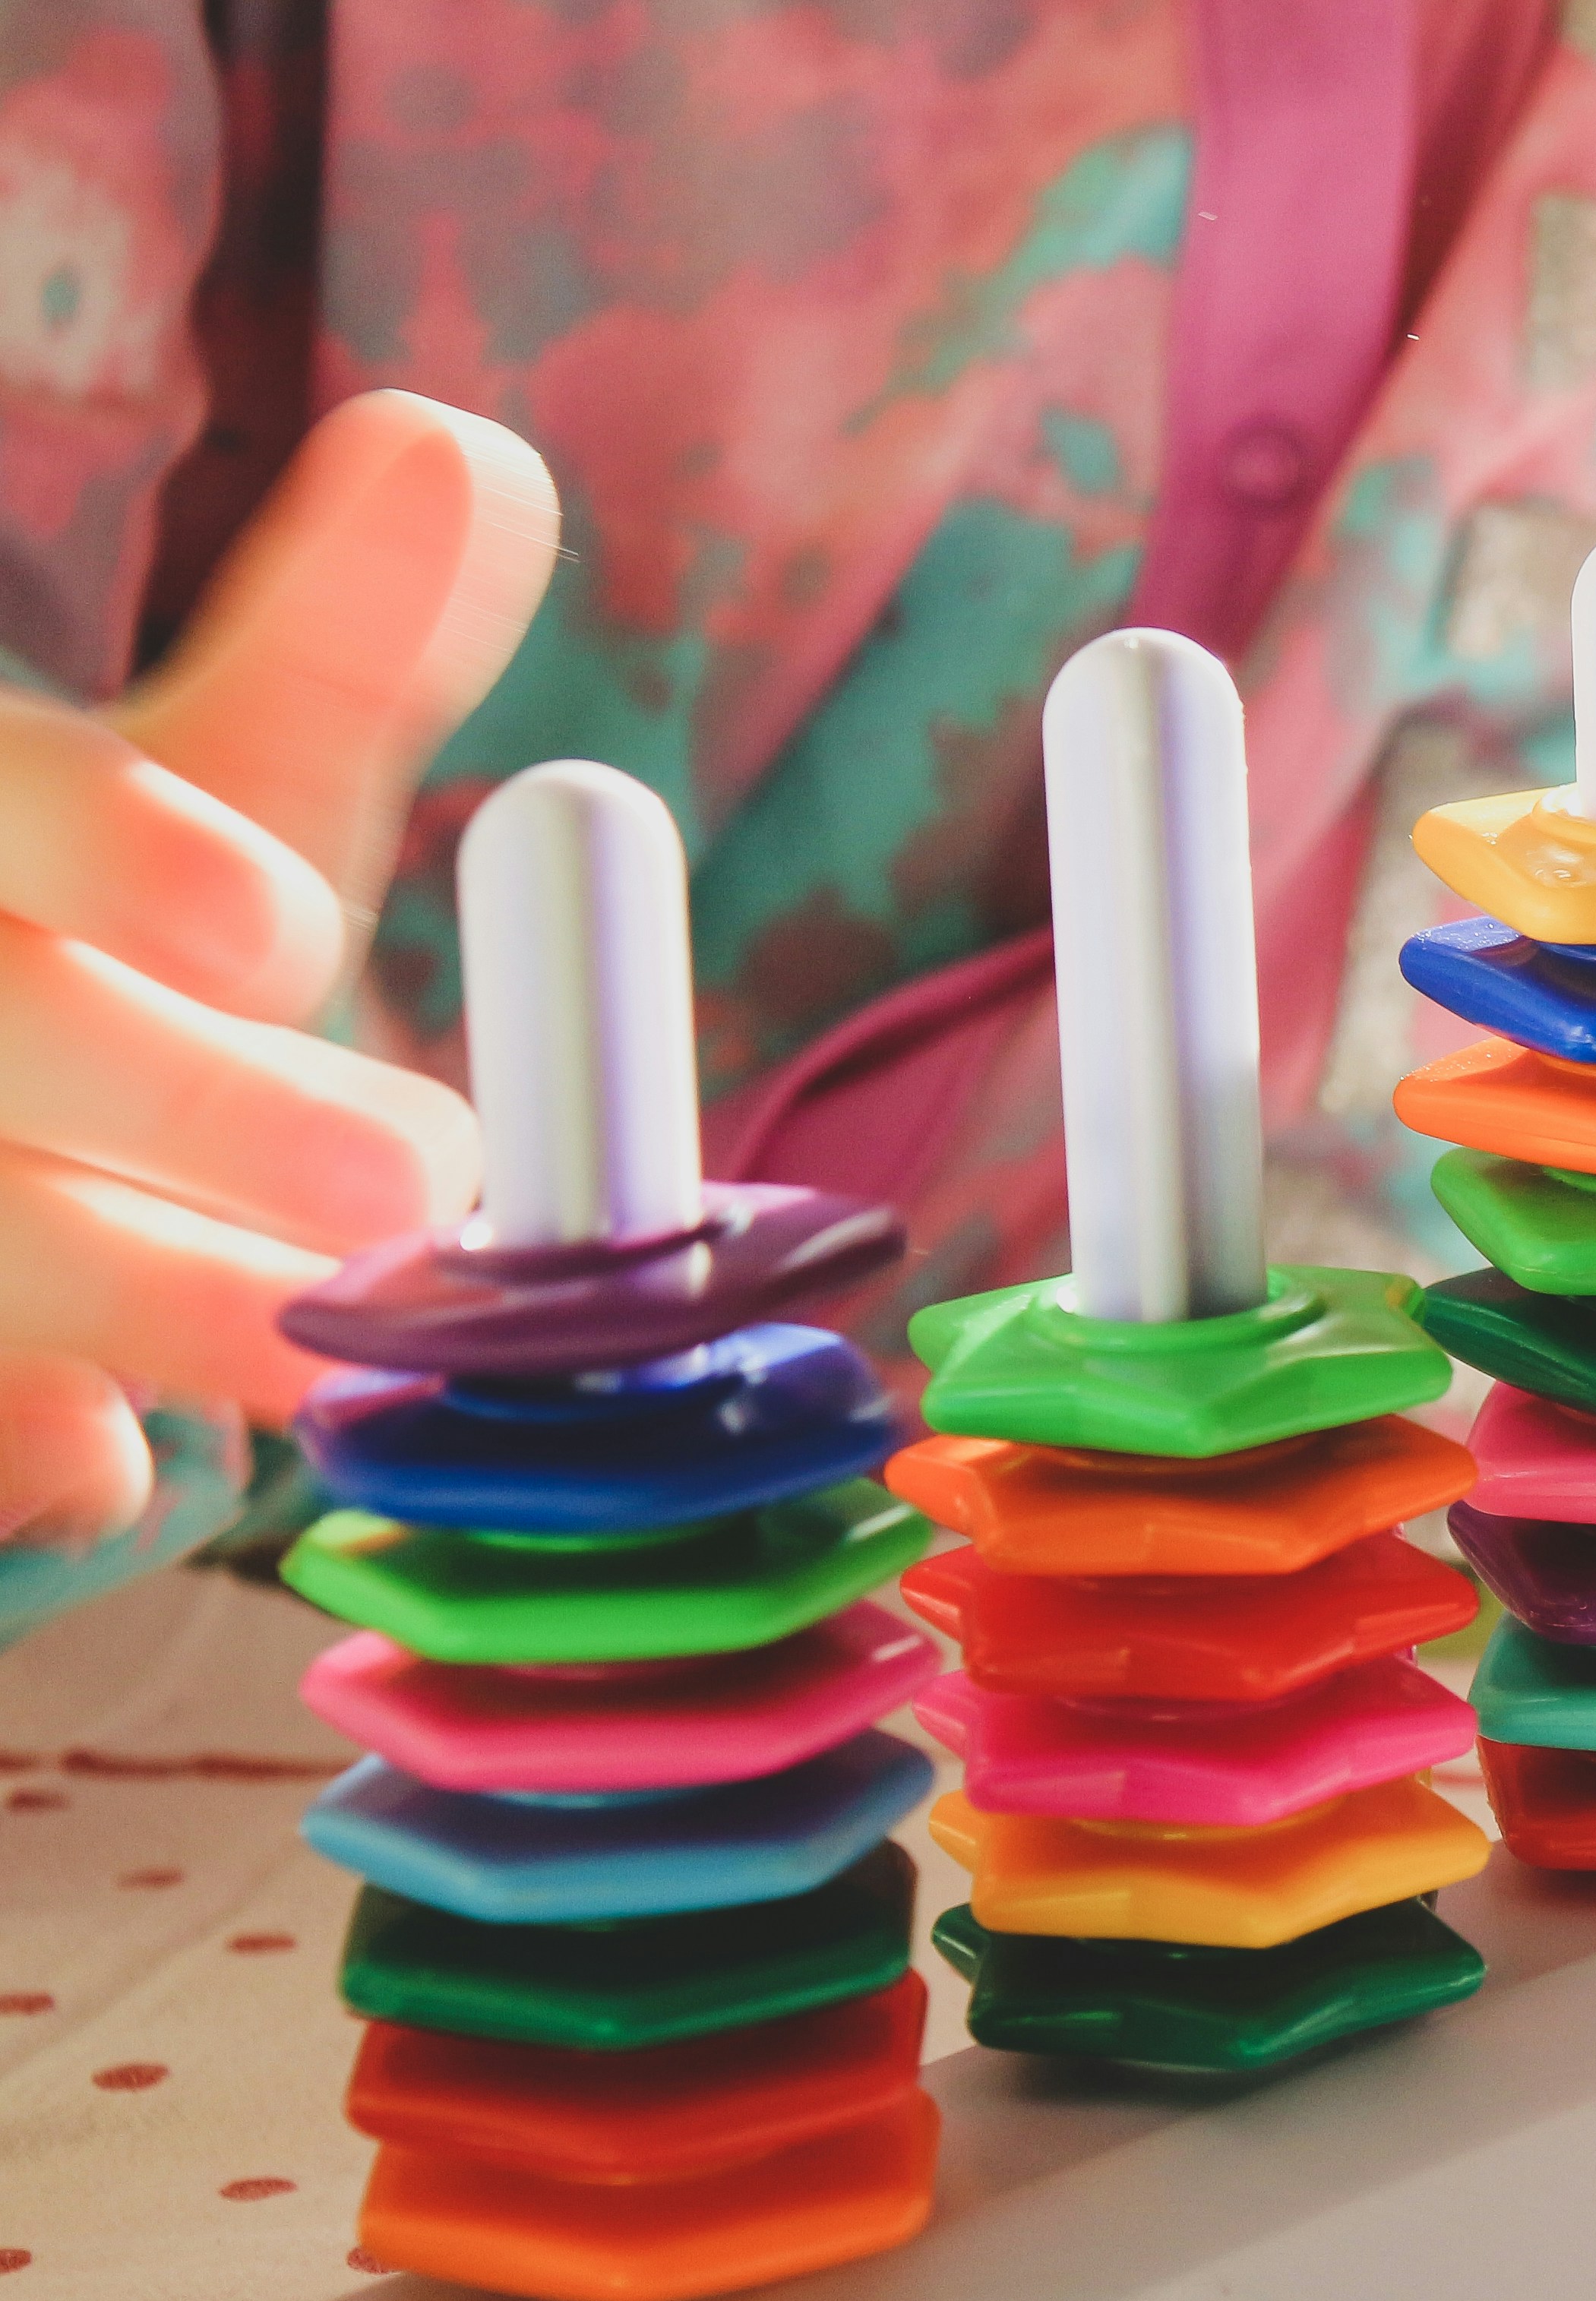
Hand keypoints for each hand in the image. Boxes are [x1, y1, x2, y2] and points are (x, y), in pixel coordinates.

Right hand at [0, 392, 556, 1545]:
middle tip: (411, 1183)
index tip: (287, 926)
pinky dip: (3, 1448)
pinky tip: (102, 1471)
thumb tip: (470, 455)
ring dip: (125, 1298)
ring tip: (332, 1359)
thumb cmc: (95, 945)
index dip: (110, 840)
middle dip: (189, 1109)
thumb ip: (333, 646)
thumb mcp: (203, 798)